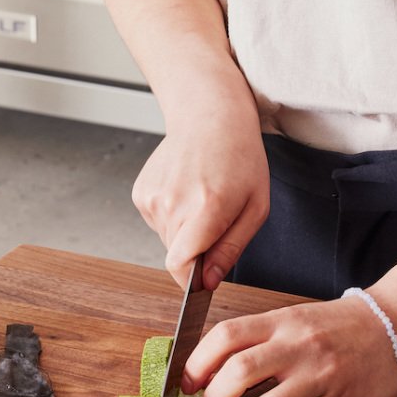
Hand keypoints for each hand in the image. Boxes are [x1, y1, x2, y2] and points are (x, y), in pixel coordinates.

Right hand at [131, 77, 269, 288]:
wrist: (209, 115)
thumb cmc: (240, 157)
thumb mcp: (256, 206)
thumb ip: (231, 248)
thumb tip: (209, 282)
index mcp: (206, 207)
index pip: (181, 266)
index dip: (193, 280)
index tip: (204, 278)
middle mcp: (173, 203)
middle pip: (177, 257)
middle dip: (197, 250)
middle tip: (217, 219)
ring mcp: (152, 197)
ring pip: (167, 240)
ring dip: (185, 231)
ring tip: (202, 197)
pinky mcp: (141, 193)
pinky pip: (157, 223)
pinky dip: (172, 216)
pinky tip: (186, 190)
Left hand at [184, 294, 396, 396]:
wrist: (392, 328)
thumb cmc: (336, 326)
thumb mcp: (294, 319)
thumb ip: (258, 341)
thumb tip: (211, 373)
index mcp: (283, 320)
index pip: (226, 335)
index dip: (196, 362)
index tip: (187, 382)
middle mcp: (298, 345)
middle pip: (239, 372)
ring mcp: (319, 375)